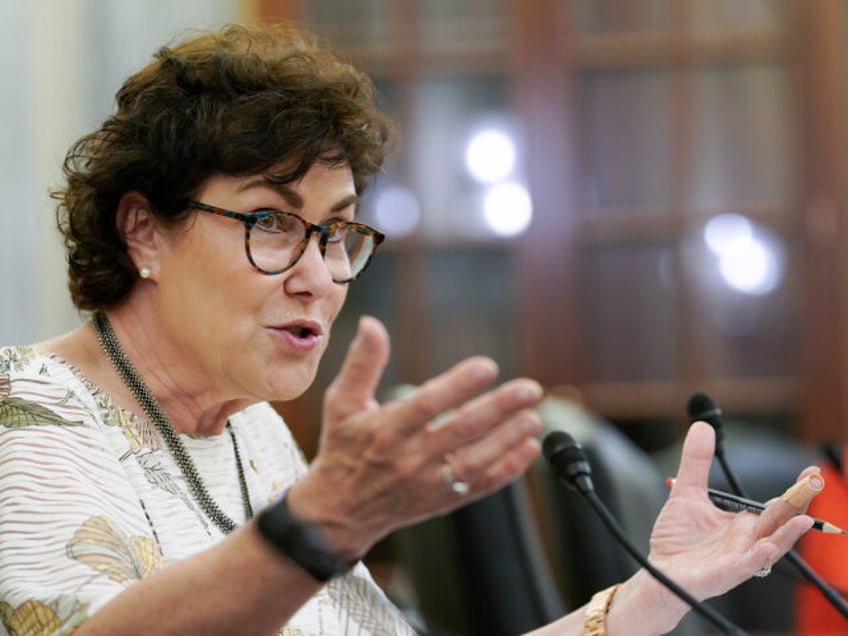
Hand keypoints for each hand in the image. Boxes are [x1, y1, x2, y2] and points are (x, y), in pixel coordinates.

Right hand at [287, 315, 543, 559]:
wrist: (340, 512)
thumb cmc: (343, 447)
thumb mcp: (341, 403)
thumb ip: (361, 363)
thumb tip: (371, 323)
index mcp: (386, 431)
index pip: (427, 405)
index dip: (458, 385)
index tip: (487, 366)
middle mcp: (409, 459)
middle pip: (461, 432)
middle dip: (499, 409)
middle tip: (530, 389)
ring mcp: (428, 484)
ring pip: (476, 462)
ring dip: (508, 440)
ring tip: (534, 418)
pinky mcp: (442, 501)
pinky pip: (480, 486)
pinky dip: (508, 470)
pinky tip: (528, 449)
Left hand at [643, 421, 818, 615]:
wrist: (659, 573)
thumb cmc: (677, 538)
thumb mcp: (686, 492)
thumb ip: (696, 461)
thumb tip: (702, 427)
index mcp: (744, 522)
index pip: (777, 505)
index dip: (794, 489)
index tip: (811, 471)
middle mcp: (748, 540)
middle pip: (780, 521)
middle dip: (798, 503)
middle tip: (814, 483)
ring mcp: (739, 558)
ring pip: (771, 545)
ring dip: (788, 534)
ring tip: (804, 520)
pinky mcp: (725, 574)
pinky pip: (746, 566)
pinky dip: (758, 557)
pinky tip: (767, 548)